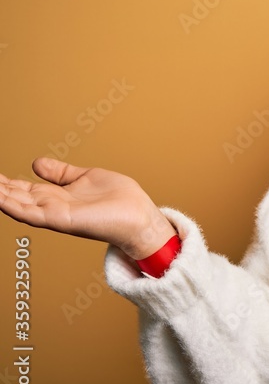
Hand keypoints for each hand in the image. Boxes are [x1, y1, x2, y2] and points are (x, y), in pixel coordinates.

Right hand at [0, 157, 176, 259]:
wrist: (140, 216)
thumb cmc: (119, 200)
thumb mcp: (84, 177)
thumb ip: (60, 173)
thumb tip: (36, 163)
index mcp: (56, 196)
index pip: (22, 189)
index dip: (4, 182)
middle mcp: (52, 206)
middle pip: (16, 196)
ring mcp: (55, 214)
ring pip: (18, 205)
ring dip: (0, 196)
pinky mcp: (62, 220)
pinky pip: (32, 214)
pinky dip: (12, 206)